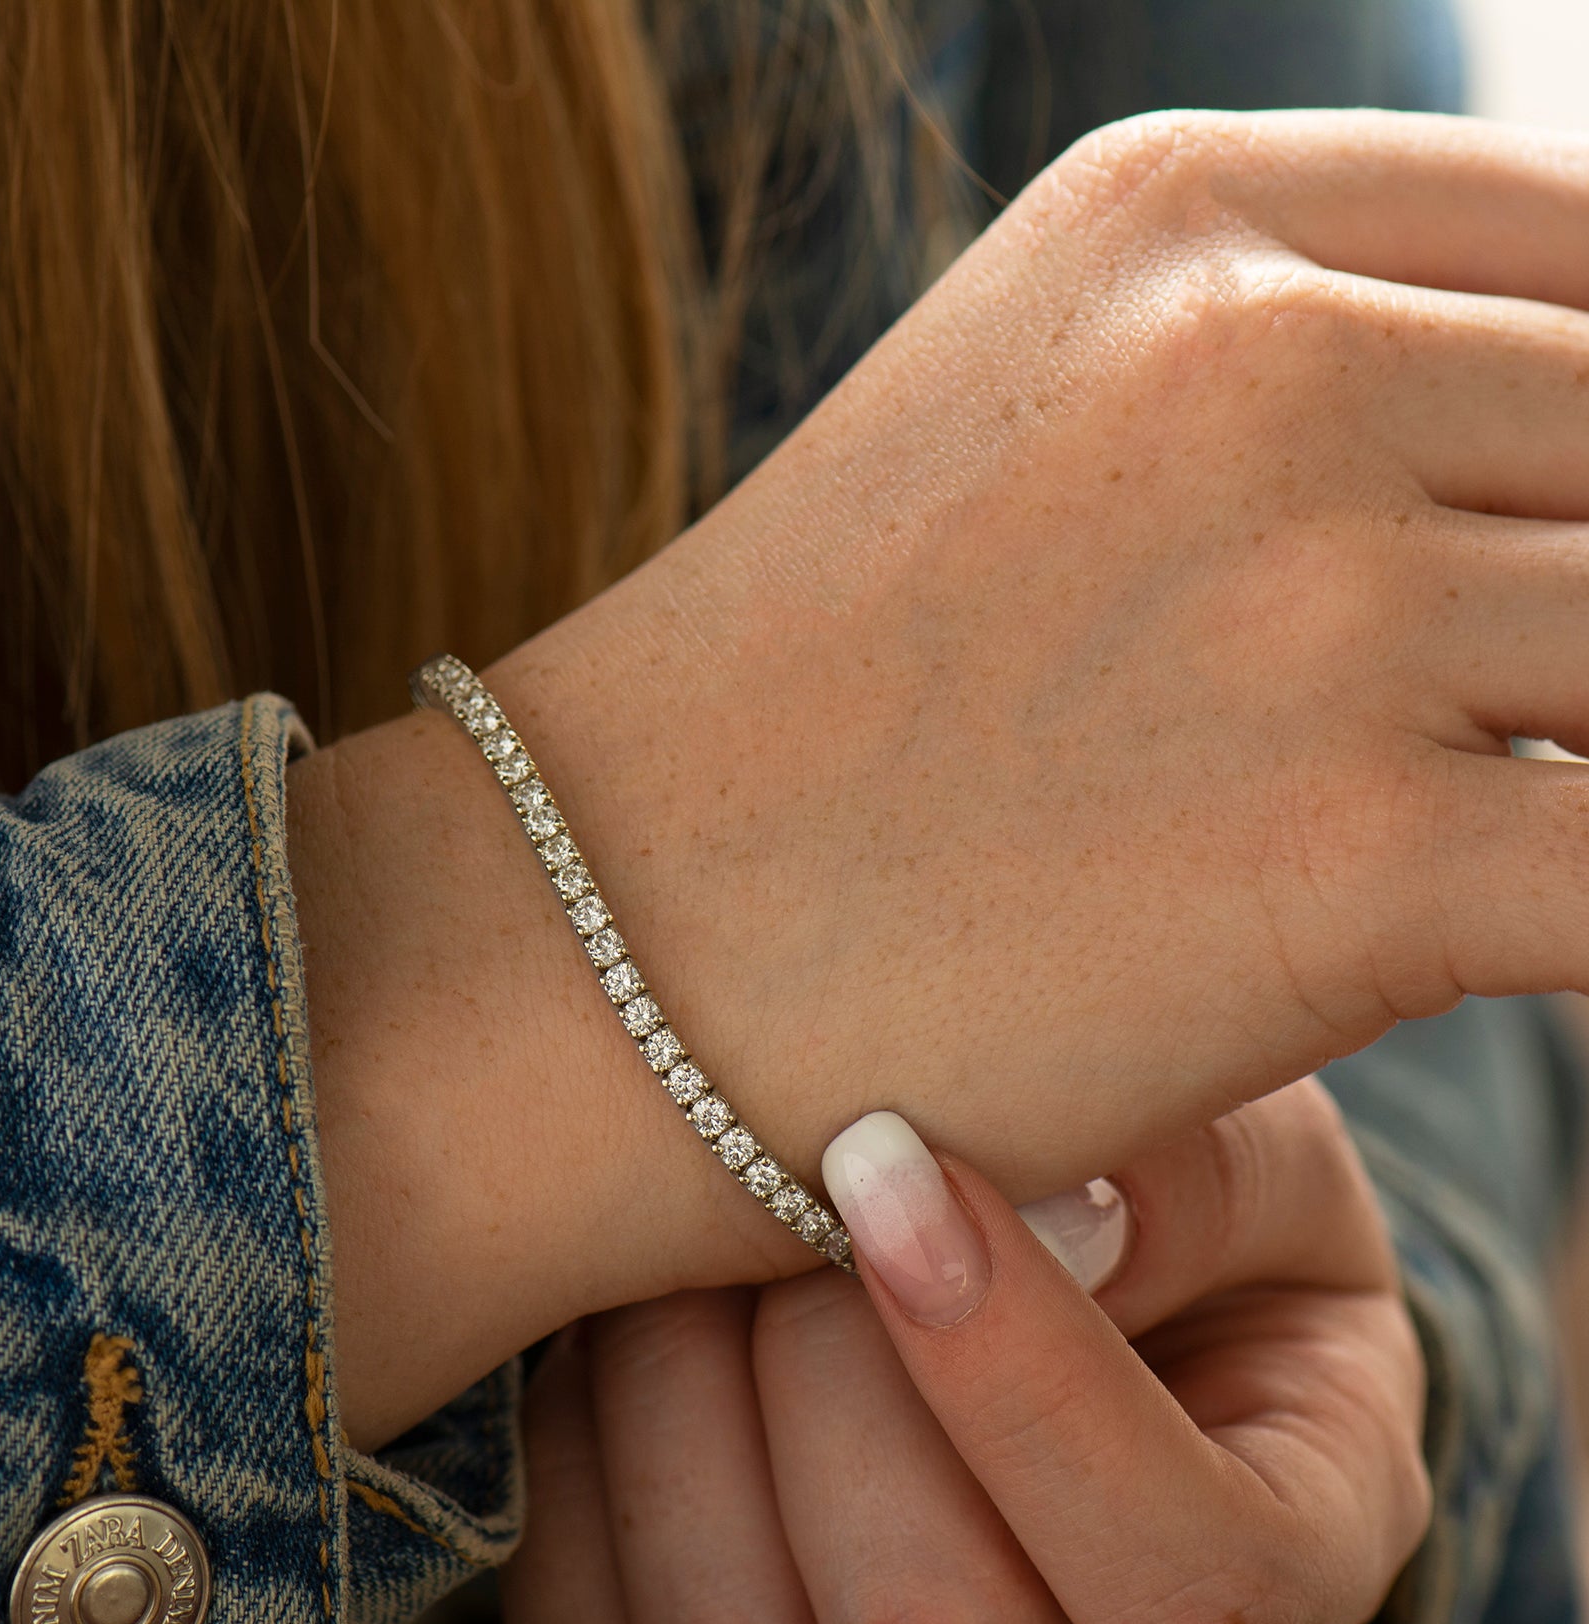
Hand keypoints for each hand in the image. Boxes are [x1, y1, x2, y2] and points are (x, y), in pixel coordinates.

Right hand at [297, 110, 1588, 1442]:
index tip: (1556, 560)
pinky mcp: (1343, 853)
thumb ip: (1278, 413)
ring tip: (1485, 835)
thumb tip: (1516, 518)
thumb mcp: (1022, 460)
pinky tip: (1551, 936)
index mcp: (1180, 225)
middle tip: (1513, 725)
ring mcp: (1311, 603)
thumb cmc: (790, 742)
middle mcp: (1262, 362)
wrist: (579, 951)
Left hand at [504, 1081, 1430, 1623]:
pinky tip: (636, 1339)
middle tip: (783, 1170)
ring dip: (675, 1399)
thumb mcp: (1242, 1158)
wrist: (1059, 1304)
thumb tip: (1039, 1217)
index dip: (1015, 1377)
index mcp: (1281, 1584)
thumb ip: (1191, 1179)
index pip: (1178, 1583)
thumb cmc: (1170, 1217)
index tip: (887, 1161)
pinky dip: (588, 1475)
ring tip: (701, 1241)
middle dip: (814, 1354)